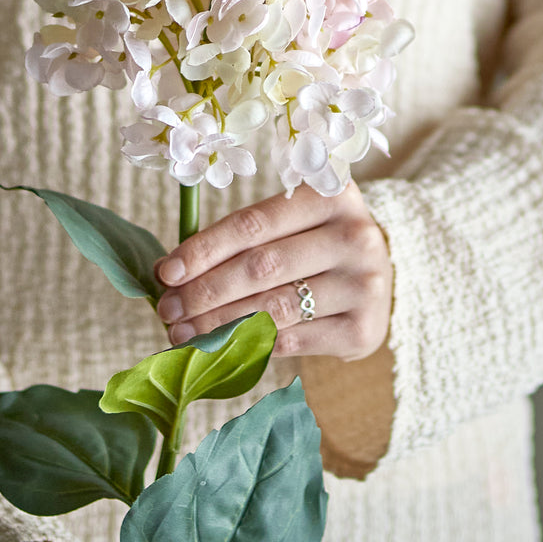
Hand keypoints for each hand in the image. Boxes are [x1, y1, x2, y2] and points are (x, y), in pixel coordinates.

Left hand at [155, 182, 392, 359]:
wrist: (375, 279)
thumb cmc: (314, 244)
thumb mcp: (288, 224)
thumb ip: (238, 240)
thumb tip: (170, 270)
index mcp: (330, 194)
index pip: (253, 224)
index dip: (204, 249)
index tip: (168, 272)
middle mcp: (355, 236)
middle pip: (261, 267)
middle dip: (205, 292)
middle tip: (168, 310)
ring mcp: (364, 285)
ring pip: (274, 307)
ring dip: (219, 324)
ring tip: (184, 333)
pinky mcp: (364, 328)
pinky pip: (293, 340)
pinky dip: (251, 344)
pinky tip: (221, 347)